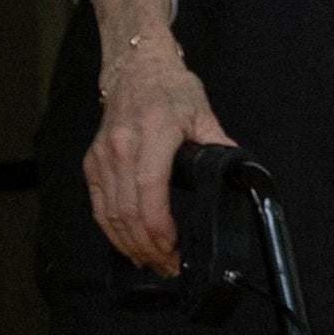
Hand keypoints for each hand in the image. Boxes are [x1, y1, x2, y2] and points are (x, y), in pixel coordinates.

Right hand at [85, 25, 235, 275]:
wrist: (136, 67)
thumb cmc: (170, 89)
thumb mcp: (203, 114)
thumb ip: (221, 147)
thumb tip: (241, 175)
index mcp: (153, 132)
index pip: (150, 191)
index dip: (160, 229)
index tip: (175, 249)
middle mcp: (122, 145)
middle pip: (128, 211)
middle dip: (149, 247)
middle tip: (169, 267)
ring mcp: (103, 155)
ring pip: (110, 215)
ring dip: (130, 245)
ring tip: (153, 263)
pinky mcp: (92, 162)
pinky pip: (99, 207)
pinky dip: (113, 232)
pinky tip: (129, 246)